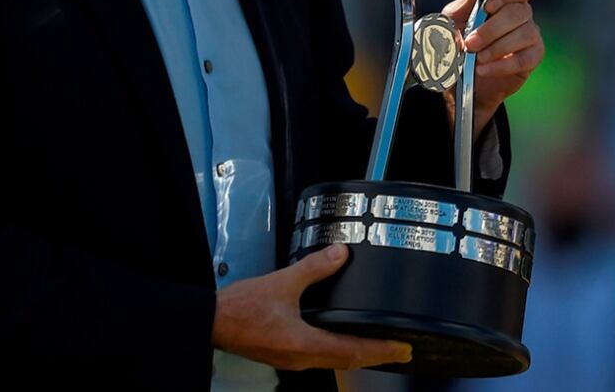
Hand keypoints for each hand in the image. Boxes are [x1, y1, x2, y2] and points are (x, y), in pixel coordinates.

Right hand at [212, 244, 412, 370]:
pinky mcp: (285, 354)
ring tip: (376, 346)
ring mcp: (292, 359)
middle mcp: (302, 358)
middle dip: (376, 356)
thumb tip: (340, 253)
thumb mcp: (283, 282)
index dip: (381, 350)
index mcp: (305, 344)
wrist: (211, 322)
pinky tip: (340, 340)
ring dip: (357, 354)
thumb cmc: (240, 309)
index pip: (353, 351)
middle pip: (348, 361)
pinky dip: (338, 350)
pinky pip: (320, 357)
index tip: (402, 348)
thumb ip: (314, 267)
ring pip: (334, 361)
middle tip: (399, 349)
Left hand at [442, 0, 544, 137]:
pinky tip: (485, 68)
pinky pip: (526, 58)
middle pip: (521, 11)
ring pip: (526, 33)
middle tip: (471, 41)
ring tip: (477, 57)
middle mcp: (522, 14)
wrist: (459, 79)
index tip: (489, 5)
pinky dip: (502, 64)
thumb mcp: (457, 14)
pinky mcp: (532, 58)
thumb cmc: (459, 42)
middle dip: (493, 28)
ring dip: (497, 47)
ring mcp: (530, 36)